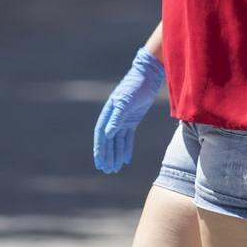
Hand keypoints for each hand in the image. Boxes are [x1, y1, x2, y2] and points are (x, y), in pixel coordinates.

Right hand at [93, 48, 164, 173]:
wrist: (147, 76)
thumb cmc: (135, 86)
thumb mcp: (126, 102)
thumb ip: (117, 118)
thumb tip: (107, 134)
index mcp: (108, 113)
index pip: (101, 135)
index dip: (100, 150)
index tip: (99, 163)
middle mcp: (113, 118)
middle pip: (108, 140)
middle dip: (107, 155)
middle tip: (106, 170)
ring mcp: (123, 119)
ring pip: (118, 141)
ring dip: (116, 154)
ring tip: (115, 168)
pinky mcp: (132, 119)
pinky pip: (127, 137)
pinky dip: (126, 148)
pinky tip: (126, 159)